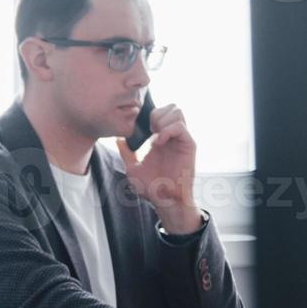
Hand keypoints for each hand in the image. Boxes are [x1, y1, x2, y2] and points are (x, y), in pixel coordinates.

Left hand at [116, 103, 200, 233]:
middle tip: (149, 130)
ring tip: (154, 137)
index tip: (141, 130)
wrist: (164, 200)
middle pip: (171, 107)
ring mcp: (181, 139)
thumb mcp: (132, 168)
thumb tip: (118, 140)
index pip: (160, 112)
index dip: (149, 114)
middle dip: (157, 114)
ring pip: (177, 112)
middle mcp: (173, 136)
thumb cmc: (152, 187)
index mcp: (161, 138)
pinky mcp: (189, 145)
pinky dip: (167, 130)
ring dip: (162, 120)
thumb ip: (126, 153)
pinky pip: (180, 127)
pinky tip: (158, 143)